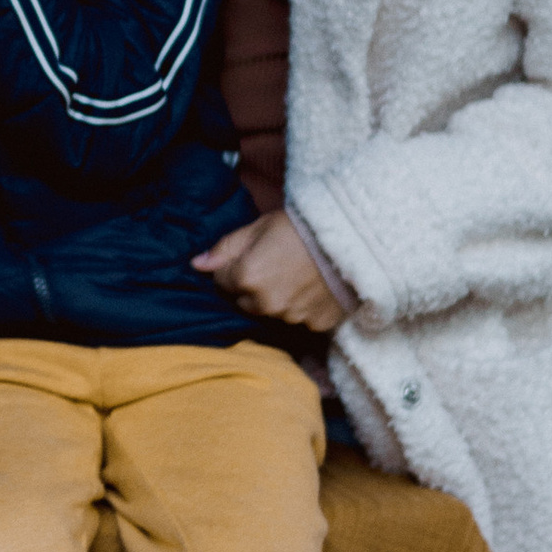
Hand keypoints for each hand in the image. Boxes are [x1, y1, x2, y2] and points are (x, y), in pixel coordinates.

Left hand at [193, 208, 345, 332]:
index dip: (235, 266)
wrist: (353, 238)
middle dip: (253, 286)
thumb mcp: (259, 227)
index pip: (222, 280)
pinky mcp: (315, 324)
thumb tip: (197, 264)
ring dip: (277, 298)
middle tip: (276, 264)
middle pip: (245, 301)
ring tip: (297, 274)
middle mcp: (265, 304)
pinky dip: (303, 307)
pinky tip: (314, 287)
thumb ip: (225, 248)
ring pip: (272, 311)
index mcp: (246, 277)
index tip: (254, 254)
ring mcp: (292, 317)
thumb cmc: (303, 227)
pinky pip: (300, 319)